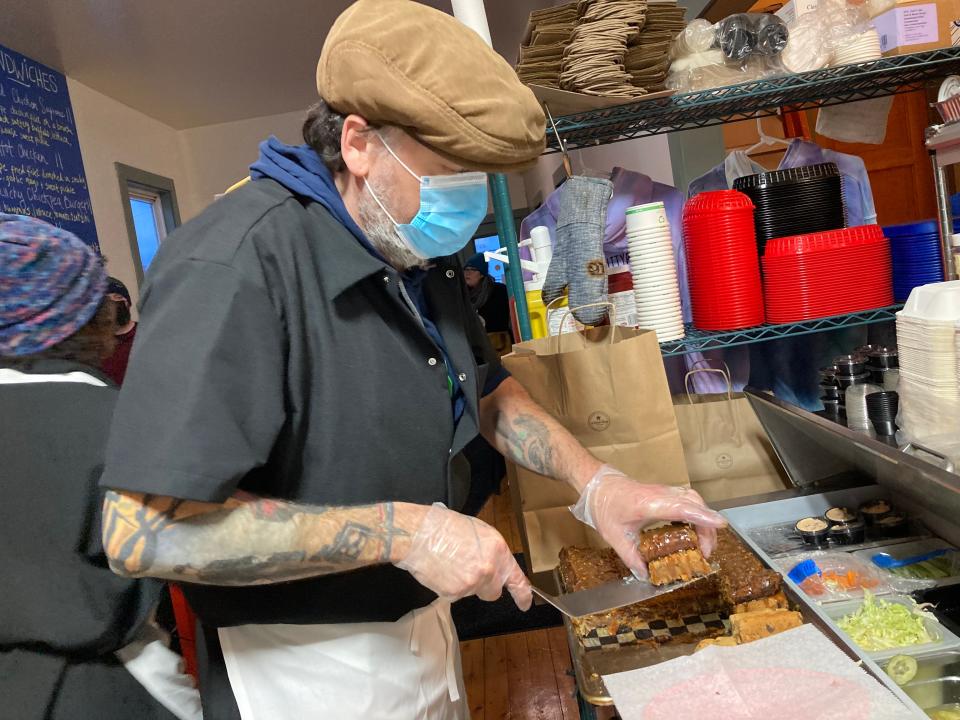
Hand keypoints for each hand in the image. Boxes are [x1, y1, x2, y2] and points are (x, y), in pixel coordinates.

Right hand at [395, 503, 531, 610]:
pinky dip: (449, 587)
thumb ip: (492, 552)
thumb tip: (497, 566)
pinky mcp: (455, 593)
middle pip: (493, 592)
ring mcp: (472, 583)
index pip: (517, 579)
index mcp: (498, 550)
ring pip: (473, 592)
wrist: (418, 533)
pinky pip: (456, 595)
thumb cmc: (444, 527)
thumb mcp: (478, 532)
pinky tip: (442, 571)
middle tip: (468, 571)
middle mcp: (489, 569)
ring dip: (464, 584)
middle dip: (484, 586)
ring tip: (450, 563)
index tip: (525, 604)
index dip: (523, 595)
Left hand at [570, 465, 726, 578]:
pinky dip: (696, 514)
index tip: (721, 524)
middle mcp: (661, 494)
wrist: (598, 485)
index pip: (682, 508)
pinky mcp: (665, 493)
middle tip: (706, 553)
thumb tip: (646, 576)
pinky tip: (693, 531)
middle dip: (707, 527)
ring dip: (703, 520)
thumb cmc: (604, 507)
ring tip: (703, 545)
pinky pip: (687, 500)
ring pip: (693, 500)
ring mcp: (664, 491)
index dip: (703, 516)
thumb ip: (632, 558)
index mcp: (649, 504)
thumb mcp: (615, 537)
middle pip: (694, 504)